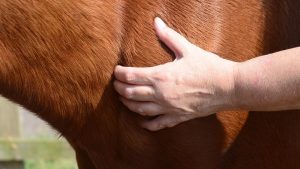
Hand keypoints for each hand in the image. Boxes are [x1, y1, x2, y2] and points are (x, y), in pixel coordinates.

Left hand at [114, 17, 236, 130]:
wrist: (228, 87)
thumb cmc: (209, 67)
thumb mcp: (187, 49)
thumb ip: (169, 36)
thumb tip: (156, 22)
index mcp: (161, 76)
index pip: (131, 76)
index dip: (120, 74)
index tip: (117, 71)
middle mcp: (161, 94)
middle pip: (130, 94)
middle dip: (119, 89)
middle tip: (117, 84)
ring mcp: (168, 108)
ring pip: (139, 110)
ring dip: (128, 104)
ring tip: (124, 99)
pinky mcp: (178, 117)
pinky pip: (157, 124)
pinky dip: (146, 124)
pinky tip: (141, 120)